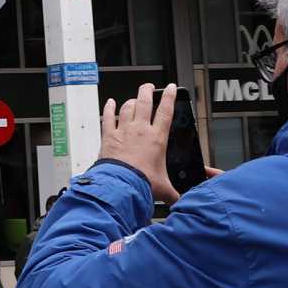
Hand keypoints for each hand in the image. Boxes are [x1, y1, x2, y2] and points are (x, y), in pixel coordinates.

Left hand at [99, 82, 180, 203]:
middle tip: (148, 86)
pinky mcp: (109, 136)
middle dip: (147, 91)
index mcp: (157, 138)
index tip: (170, 88)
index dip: (169, 97)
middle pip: (144, 103)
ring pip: (127, 107)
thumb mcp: (163, 188)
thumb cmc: (142, 183)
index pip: (166, 111)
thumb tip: (180, 202)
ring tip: (133, 98)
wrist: (120, 184)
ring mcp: (123, 131)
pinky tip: (110, 103)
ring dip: (131, 100)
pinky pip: (108, 117)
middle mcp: (140, 130)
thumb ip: (173, 193)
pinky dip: (109, 109)